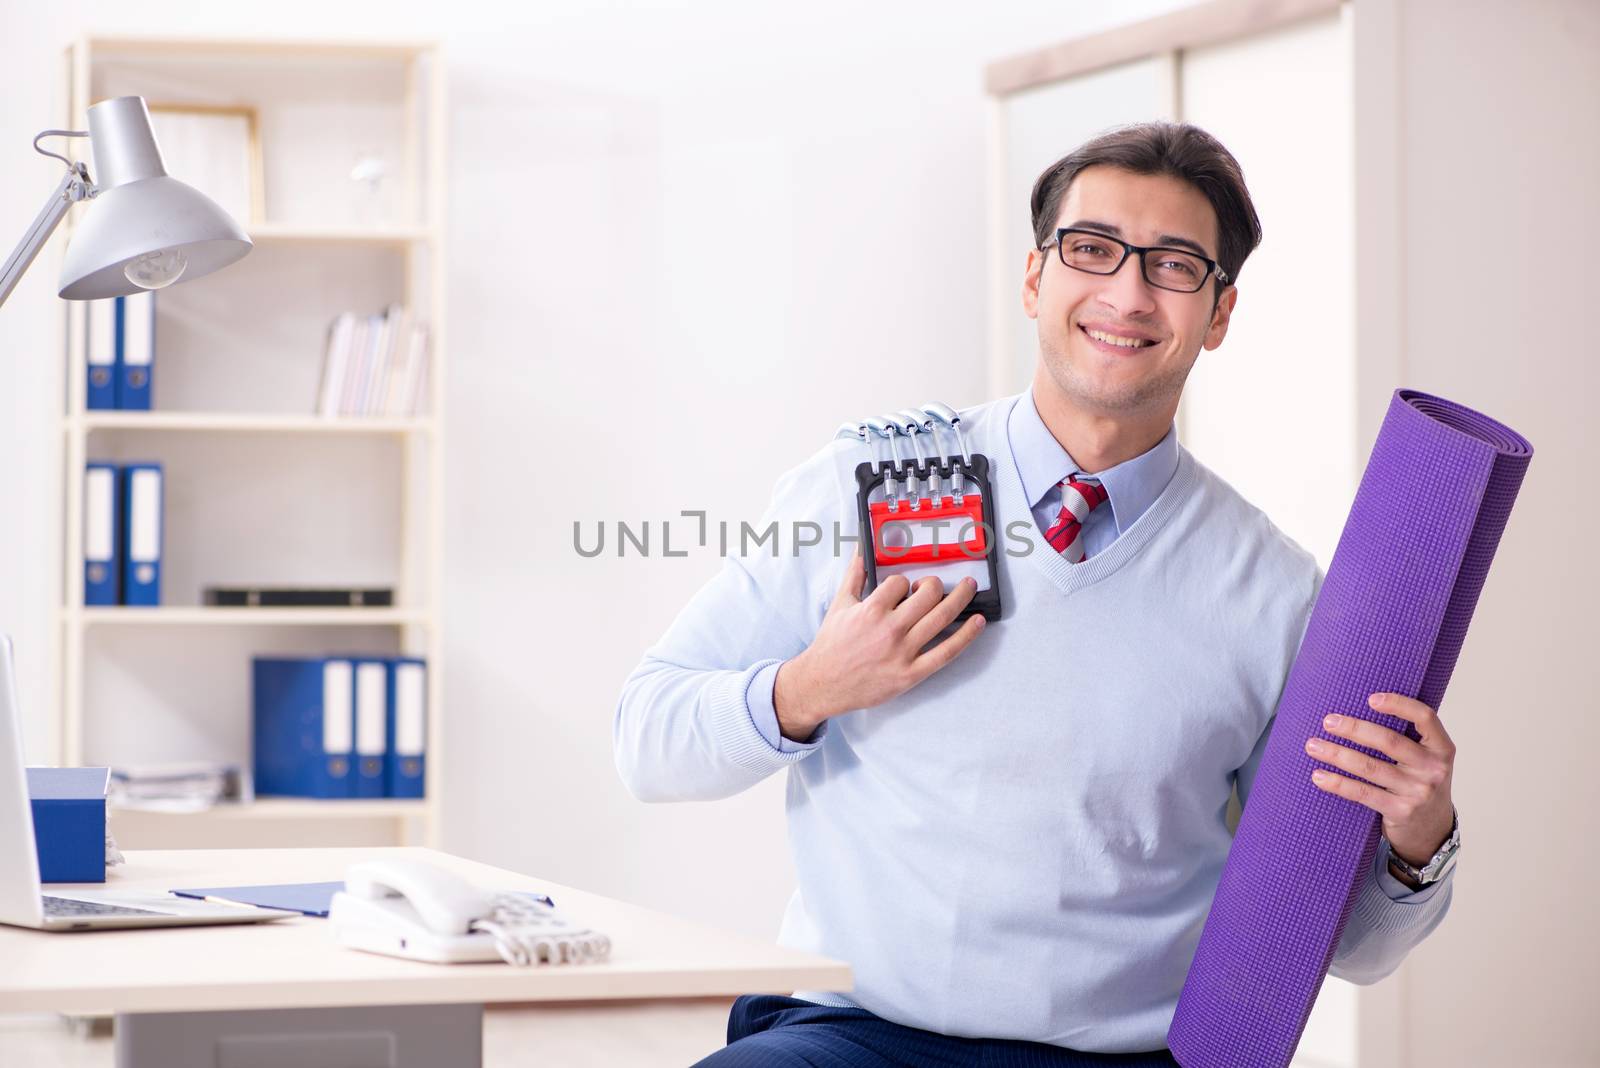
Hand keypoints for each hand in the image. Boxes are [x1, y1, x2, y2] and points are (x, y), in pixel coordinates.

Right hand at [773, 551, 985, 741]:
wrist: (823, 683)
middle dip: (933, 585)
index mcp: (872, 609)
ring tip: (969, 587)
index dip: (904, 583)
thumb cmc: (831, 644)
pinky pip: (946, 652)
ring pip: (941, 617)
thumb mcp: (840, 605)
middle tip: (933, 587)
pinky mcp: (911, 673)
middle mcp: (890, 629)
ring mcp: (903, 652)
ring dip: (961, 598)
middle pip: (928, 594)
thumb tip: (861, 550)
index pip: (901, 582)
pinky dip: (966, 636)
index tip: (903, 589)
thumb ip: (854, 575)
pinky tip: (977, 622)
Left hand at [1306, 692, 1455, 871]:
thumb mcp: (1426, 758)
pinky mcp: (1400, 811)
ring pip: (1370, 767)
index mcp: (1442, 748)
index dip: (1399, 704)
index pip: (1425, 717)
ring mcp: (1418, 792)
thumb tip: (1357, 707)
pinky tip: (1319, 776)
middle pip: (1389, 742)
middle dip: (1354, 729)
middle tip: (1328, 722)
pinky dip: (1338, 783)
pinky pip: (1363, 793)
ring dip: (1337, 754)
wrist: (1433, 829)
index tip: (1370, 698)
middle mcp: (1434, 769)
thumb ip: (1407, 737)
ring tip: (1313, 746)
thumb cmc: (1421, 782)